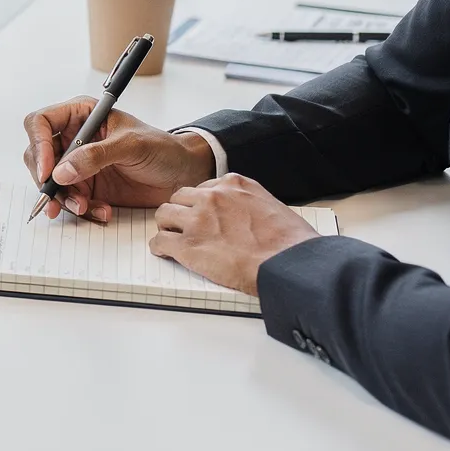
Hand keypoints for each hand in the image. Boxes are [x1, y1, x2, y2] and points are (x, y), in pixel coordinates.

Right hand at [21, 97, 215, 220]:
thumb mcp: (131, 145)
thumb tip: (61, 171)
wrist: (183, 175)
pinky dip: (81, 210)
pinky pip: (69, 200)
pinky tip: (101, 211)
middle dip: (47, 180)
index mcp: (80, 115)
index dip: (39, 144)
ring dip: (64, 199)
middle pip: (38, 156)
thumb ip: (96, 155)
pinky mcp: (86, 187)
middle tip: (57, 199)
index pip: (41, 122)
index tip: (47, 171)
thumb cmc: (162, 148)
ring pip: (51, 183)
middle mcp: (73, 138)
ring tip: (85, 208)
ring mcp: (77, 164)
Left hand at [150, 174, 319, 293]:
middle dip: (180, 212)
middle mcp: (212, 197)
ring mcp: (198, 220)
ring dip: (167, 227)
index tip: (201, 214)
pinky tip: (165, 252)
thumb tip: (243, 214)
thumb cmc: (290, 243)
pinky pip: (160, 241)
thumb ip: (248, 203)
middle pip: (179, 198)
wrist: (290, 265)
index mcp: (233, 185)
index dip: (200, 203)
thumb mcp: (271, 206)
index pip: (203, 188)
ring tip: (173, 238)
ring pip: (163, 215)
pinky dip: (160, 248)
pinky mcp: (188, 246)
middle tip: (184, 226)